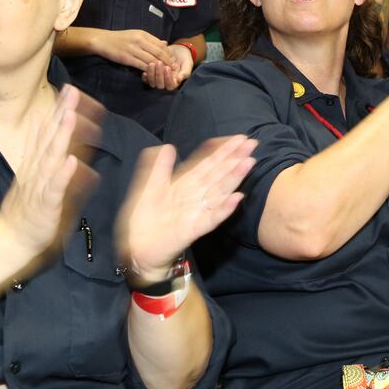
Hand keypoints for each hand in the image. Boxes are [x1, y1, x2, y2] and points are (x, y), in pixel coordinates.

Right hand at [0, 85, 101, 260]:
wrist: (11, 238)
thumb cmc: (28, 206)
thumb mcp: (34, 171)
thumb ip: (40, 147)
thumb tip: (47, 122)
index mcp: (38, 162)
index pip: (49, 132)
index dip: (58, 110)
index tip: (69, 89)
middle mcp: (38, 170)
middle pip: (51, 138)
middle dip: (61, 114)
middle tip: (71, 91)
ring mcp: (41, 185)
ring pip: (52, 157)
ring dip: (61, 136)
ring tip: (70, 115)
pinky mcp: (46, 203)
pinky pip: (55, 187)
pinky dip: (63, 174)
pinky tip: (70, 160)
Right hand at [95, 29, 175, 70]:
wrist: (103, 40)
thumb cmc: (121, 38)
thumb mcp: (136, 34)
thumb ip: (151, 40)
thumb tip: (165, 43)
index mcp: (142, 34)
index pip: (160, 44)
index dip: (168, 53)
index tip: (173, 60)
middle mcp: (139, 40)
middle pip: (158, 52)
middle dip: (167, 61)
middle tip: (173, 68)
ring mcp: (132, 49)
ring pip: (151, 60)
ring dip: (160, 67)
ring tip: (165, 72)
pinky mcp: (127, 58)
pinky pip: (141, 65)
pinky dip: (148, 70)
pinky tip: (153, 73)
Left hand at [116, 135, 256, 280]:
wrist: (136, 250)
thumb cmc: (145, 221)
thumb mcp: (149, 189)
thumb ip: (159, 168)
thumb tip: (169, 146)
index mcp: (185, 185)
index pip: (208, 164)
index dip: (222, 151)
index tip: (239, 138)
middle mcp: (195, 197)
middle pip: (218, 174)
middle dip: (234, 159)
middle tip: (252, 144)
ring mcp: (196, 213)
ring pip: (219, 192)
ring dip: (234, 178)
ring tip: (248, 163)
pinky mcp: (192, 230)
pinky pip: (211, 219)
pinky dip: (224, 209)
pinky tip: (237, 198)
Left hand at [141, 43, 193, 90]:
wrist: (178, 50)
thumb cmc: (184, 58)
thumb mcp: (188, 65)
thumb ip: (185, 73)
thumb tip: (179, 80)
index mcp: (175, 82)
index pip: (170, 86)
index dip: (168, 79)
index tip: (167, 67)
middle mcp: (166, 83)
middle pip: (160, 85)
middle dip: (158, 75)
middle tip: (159, 62)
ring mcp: (158, 79)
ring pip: (152, 82)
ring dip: (151, 74)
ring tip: (151, 64)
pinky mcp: (151, 75)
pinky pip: (146, 79)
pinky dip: (145, 76)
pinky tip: (145, 69)